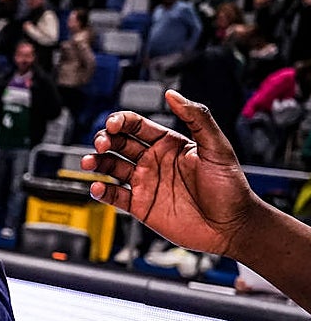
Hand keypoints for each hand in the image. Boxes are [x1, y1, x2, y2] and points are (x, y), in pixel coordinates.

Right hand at [80, 90, 258, 256]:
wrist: (231, 226)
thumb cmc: (230, 187)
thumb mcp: (217, 147)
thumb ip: (197, 117)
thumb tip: (173, 94)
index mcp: (169, 144)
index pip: (136, 125)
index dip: (121, 121)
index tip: (114, 124)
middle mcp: (153, 161)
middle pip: (118, 144)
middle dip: (105, 139)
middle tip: (101, 144)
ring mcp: (145, 183)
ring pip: (111, 167)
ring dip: (96, 162)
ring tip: (88, 162)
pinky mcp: (141, 206)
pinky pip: (114, 196)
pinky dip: (101, 191)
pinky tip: (96, 187)